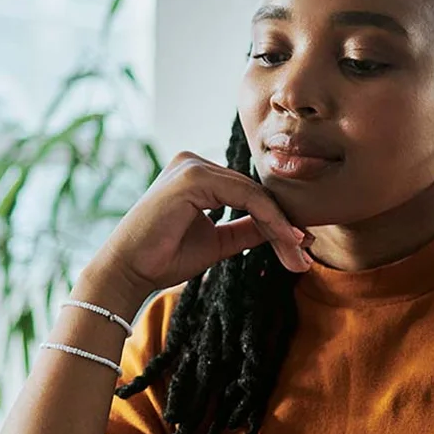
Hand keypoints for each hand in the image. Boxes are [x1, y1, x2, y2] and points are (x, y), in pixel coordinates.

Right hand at [89, 151, 315, 300]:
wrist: (129, 271)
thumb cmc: (164, 258)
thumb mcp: (218, 242)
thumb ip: (246, 229)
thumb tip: (283, 228)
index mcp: (198, 174)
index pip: (249, 193)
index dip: (277, 221)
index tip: (300, 248)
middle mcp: (195, 162)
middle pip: (255, 192)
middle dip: (283, 226)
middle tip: (305, 257)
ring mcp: (193, 166)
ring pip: (255, 194)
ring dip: (280, 227)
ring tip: (299, 254)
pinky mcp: (193, 176)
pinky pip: (245, 197)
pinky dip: (269, 219)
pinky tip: (285, 240)